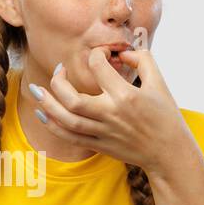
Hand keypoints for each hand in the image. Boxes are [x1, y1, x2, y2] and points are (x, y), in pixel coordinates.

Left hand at [31, 47, 195, 177]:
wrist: (168, 152)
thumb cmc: (165, 116)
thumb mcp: (160, 83)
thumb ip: (143, 59)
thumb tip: (122, 51)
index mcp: (126, 95)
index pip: (99, 68)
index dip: (96, 55)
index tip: (98, 55)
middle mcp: (111, 114)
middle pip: (73, 99)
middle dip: (58, 82)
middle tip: (58, 69)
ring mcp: (103, 132)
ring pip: (67, 119)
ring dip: (47, 104)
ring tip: (35, 90)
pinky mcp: (99, 145)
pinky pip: (70, 137)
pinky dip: (53, 126)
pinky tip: (43, 114)